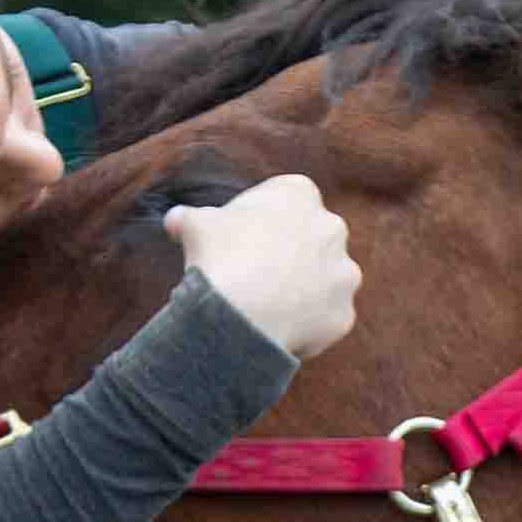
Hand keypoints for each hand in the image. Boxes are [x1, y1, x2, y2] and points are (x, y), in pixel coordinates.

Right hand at [167, 173, 359, 357]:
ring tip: (267, 303)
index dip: (260, 218)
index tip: (239, 237)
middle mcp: (332, 229)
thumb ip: (190, 217)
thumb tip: (175, 219)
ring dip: (303, 288)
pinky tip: (279, 327)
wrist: (241, 315)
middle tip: (255, 271)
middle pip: (310, 238)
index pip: (284, 199)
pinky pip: (325, 316)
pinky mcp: (345, 313)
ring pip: (324, 279)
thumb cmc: (219, 258)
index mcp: (300, 195)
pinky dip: (307, 322)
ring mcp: (344, 274)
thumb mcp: (195, 225)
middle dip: (288, 252)